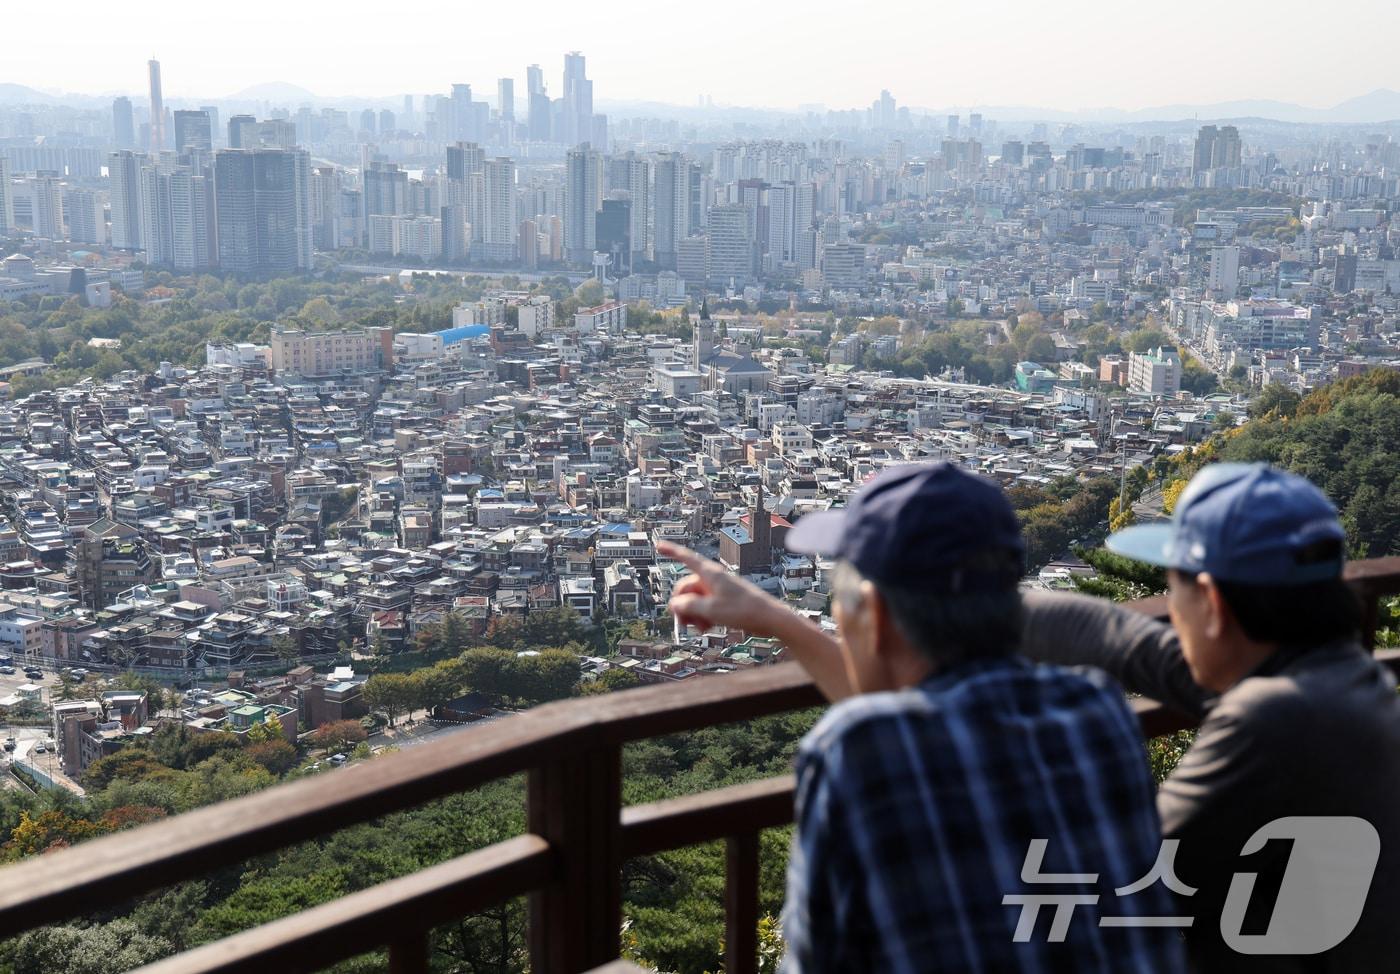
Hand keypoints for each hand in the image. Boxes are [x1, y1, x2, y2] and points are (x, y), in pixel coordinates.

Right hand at [657, 541, 787, 636]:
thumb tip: (674, 604)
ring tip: (701, 629)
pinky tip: (707, 628)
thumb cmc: (743, 611)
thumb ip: (688, 606)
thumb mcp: (710, 610)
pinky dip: (702, 617)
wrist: (769, 618)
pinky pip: (705, 606)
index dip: (671, 551)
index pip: (686, 558)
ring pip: (695, 600)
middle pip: (686, 588)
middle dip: (682, 606)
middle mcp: (713, 579)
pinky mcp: (724, 601)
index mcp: (710, 574)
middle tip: (685, 624)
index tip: (658, 545)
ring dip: (693, 614)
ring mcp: (718, 590)